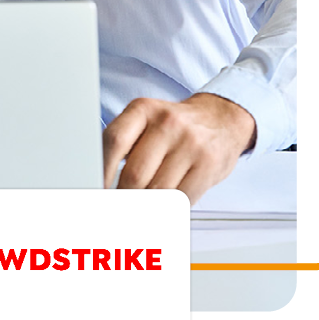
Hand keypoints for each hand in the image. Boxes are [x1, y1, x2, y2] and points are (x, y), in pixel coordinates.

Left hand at [102, 92, 255, 203]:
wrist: (221, 118)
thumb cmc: (175, 125)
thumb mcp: (145, 120)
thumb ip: (124, 144)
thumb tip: (101, 179)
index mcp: (143, 110)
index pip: (114, 141)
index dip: (101, 170)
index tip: (97, 189)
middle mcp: (167, 123)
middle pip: (135, 172)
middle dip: (123, 196)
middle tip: (117, 207)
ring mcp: (190, 144)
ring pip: (157, 190)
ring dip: (145, 206)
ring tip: (138, 210)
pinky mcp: (208, 164)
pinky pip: (181, 198)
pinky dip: (168, 209)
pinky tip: (161, 208)